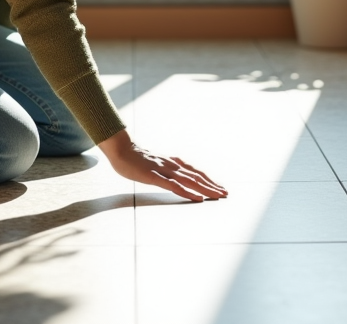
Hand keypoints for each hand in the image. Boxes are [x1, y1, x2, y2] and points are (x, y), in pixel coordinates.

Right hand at [98, 130, 227, 201]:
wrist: (121, 149)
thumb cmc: (135, 158)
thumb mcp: (154, 164)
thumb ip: (165, 169)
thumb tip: (174, 175)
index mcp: (172, 163)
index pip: (195, 172)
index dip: (208, 180)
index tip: (219, 187)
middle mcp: (172, 165)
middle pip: (196, 176)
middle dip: (212, 185)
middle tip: (225, 193)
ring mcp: (164, 170)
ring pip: (189, 181)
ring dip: (205, 189)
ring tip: (217, 195)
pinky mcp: (154, 177)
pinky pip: (174, 186)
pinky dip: (187, 192)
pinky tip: (196, 197)